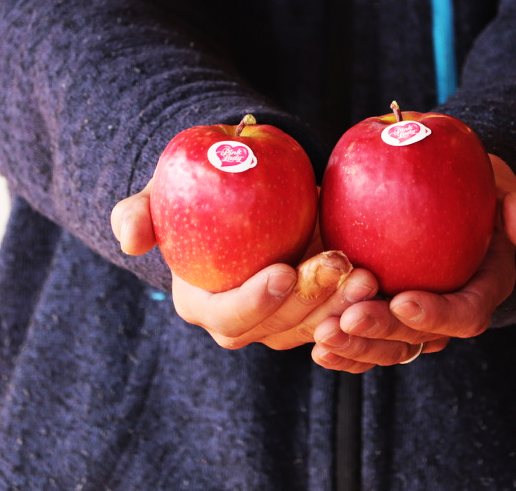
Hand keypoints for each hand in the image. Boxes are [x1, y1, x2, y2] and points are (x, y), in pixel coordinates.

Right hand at [111, 180, 379, 350]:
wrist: (246, 188)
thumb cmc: (200, 189)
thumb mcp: (165, 190)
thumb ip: (140, 211)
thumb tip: (130, 237)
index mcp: (205, 304)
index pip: (229, 317)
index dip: (254, 301)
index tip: (282, 271)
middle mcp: (248, 323)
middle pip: (281, 328)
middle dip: (313, 303)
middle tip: (344, 266)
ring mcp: (288, 321)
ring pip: (319, 328)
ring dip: (347, 306)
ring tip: (369, 274)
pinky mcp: (321, 309)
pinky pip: (345, 318)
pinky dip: (364, 306)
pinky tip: (385, 283)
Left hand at [310, 154, 515, 372]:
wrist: (437, 185)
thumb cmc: (472, 181)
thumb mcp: (500, 182)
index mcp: (483, 288)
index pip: (467, 313)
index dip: (437, 315)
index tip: (403, 301)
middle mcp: (447, 314)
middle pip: (418, 339)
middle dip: (383, 334)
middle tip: (348, 318)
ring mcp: (412, 321)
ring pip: (386, 350)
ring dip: (355, 348)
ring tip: (322, 336)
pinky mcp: (380, 316)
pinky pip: (361, 343)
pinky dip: (340, 348)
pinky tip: (312, 342)